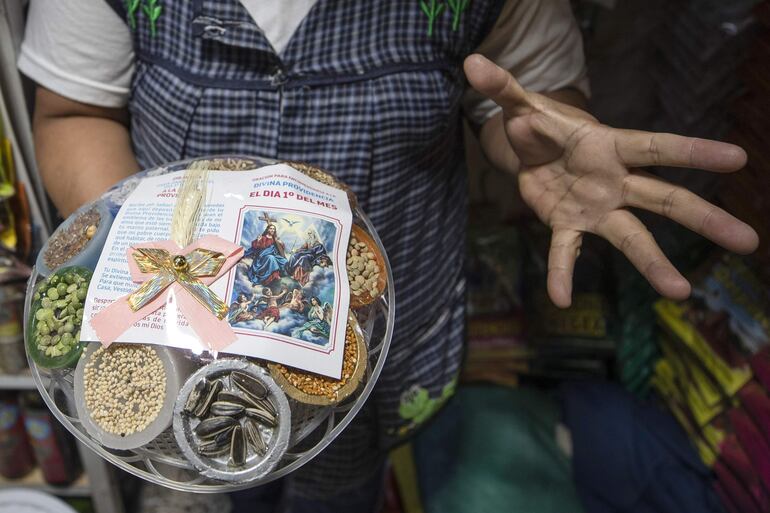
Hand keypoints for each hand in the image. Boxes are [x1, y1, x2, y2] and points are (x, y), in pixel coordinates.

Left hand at [464, 54, 757, 307]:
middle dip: (702, 218)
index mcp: (611, 145)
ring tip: (679, 292)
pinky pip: (567, 252)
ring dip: (653, 264)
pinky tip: (560, 300)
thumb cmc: (540, 122)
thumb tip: (473, 65)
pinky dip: (562, 273)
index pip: (657, 147)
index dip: (693, 151)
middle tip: (746, 240)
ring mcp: (595, 207)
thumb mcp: (520, 103)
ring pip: (632, 236)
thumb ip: (502, 87)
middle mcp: (613, 180)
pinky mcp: (568, 225)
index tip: (737, 159)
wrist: (527, 149)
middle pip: (664, 199)